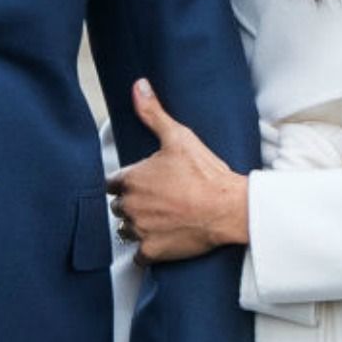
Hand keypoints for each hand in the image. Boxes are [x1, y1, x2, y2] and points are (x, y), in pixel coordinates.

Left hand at [107, 80, 246, 262]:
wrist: (230, 207)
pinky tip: (164, 239)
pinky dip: (148, 249)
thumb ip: (153, 113)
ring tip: (161, 218)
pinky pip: (139, 255)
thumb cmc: (206, 173)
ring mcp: (140, 230)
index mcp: (131, 180)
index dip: (128, 182)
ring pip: (126, 230)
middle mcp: (130, 206)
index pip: (112, 183)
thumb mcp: (179, 136)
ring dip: (139, 225)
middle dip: (133, 204)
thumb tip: (138, 87)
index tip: (144, 183)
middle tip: (157, 200)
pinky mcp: (152, 251)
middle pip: (118, 207)